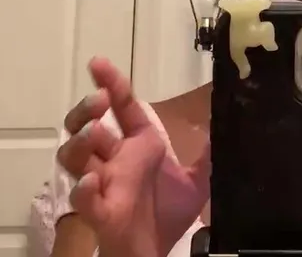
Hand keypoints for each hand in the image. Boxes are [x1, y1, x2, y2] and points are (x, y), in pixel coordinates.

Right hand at [58, 58, 210, 256]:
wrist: (156, 253)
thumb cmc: (165, 214)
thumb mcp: (197, 181)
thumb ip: (209, 153)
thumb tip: (227, 122)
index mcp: (136, 146)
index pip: (121, 107)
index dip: (111, 83)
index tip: (99, 63)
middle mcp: (114, 161)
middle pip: (86, 126)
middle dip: (87, 110)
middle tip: (101, 101)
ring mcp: (103, 185)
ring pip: (74, 157)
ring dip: (81, 141)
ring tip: (97, 132)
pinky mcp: (100, 212)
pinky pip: (83, 199)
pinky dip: (84, 189)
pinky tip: (94, 180)